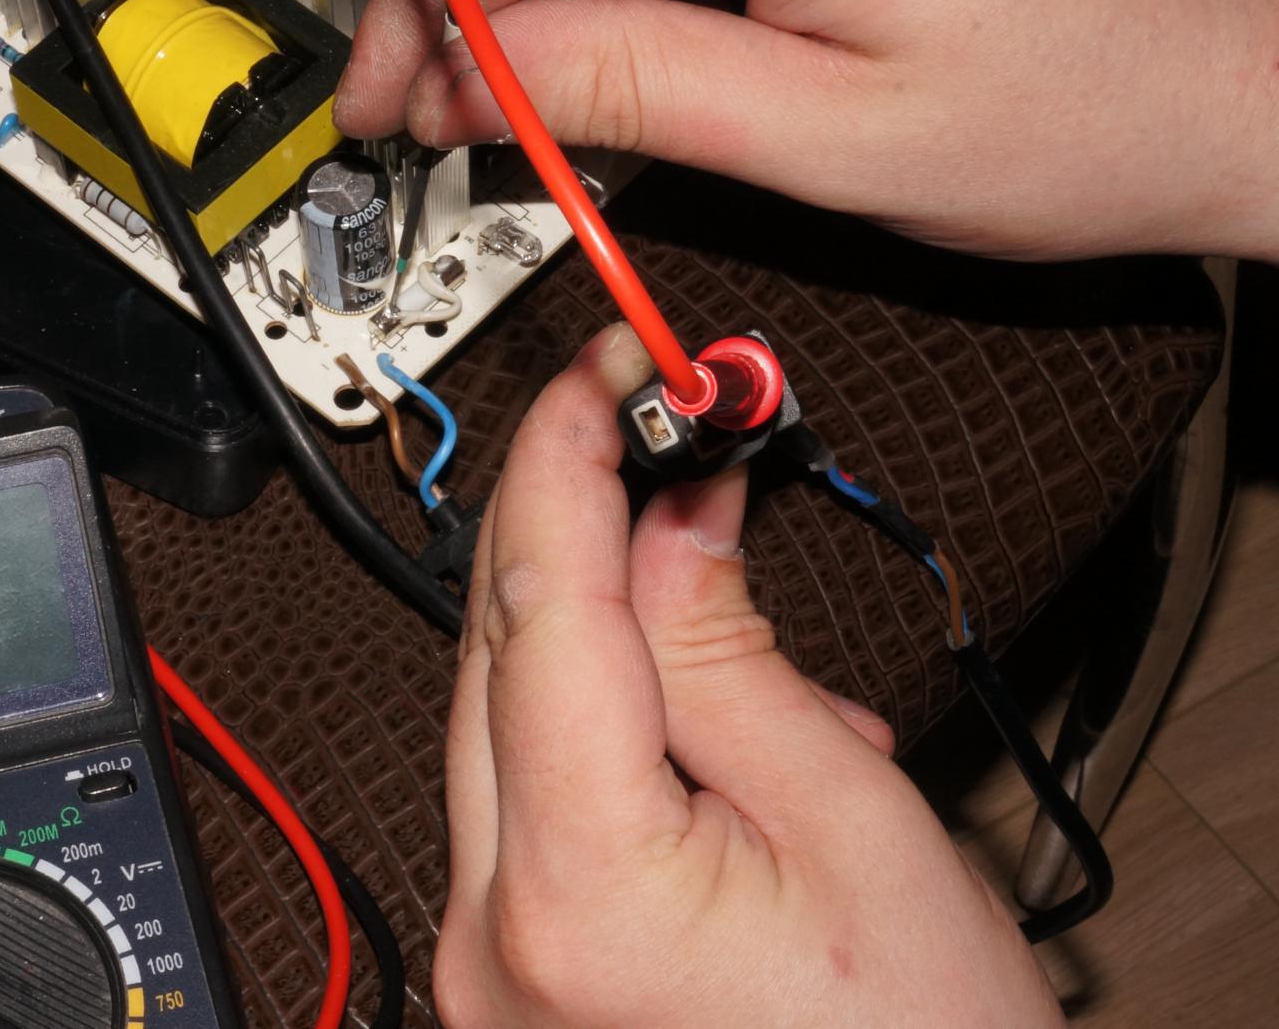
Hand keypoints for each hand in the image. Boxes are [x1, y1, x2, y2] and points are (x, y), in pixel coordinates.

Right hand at [337, 0, 1278, 260]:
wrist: (1234, 68)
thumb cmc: (1092, 107)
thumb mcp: (837, 139)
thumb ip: (635, 88)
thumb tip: (473, 79)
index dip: (429, 14)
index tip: (390, 107)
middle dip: (447, 1)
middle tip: (416, 112)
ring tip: (484, 98)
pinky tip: (574, 42)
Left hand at [436, 324, 1059, 1027]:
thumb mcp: (854, 822)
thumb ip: (729, 651)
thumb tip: (670, 508)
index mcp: (577, 890)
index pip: (538, 604)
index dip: (567, 460)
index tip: (604, 371)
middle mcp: (492, 934)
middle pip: (493, 657)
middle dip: (572, 533)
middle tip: (658, 444)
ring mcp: (485, 966)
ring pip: (499, 725)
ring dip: (597, 640)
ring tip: (744, 659)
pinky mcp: (503, 977)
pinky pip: (520, 807)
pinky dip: (593, 737)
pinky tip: (698, 744)